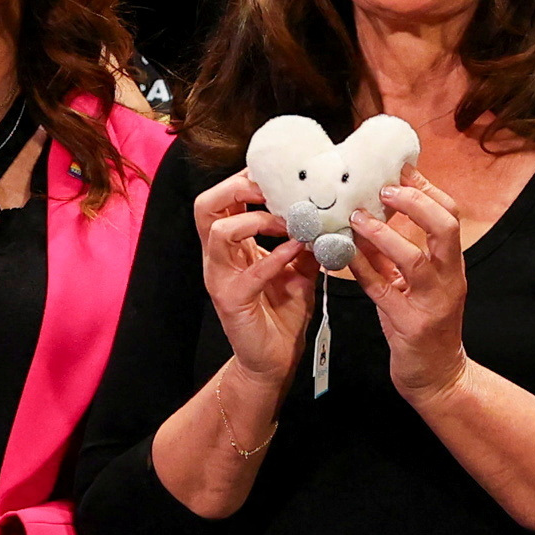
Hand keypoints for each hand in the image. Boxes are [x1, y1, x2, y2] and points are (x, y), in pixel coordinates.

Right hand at [188, 167, 326, 386]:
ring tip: (288, 224)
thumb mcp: (300, 269)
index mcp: (231, 245)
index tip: (279, 174)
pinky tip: (296, 250)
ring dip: (257, 221)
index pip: (224, 199)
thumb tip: (328, 214)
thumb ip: (306, 242)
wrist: (273, 360)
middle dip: (238, 188)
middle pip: (207, 206)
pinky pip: (249, 273)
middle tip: (272, 189)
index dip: (246, 180)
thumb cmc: (282, 313)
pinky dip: (275, 257)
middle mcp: (219, 257)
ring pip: (220, 232)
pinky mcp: (231, 300)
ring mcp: (221, 278)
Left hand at [342, 175, 477, 395]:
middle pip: (445, 228)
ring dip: (384, 235)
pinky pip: (382, 291)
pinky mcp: (410, 325)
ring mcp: (432, 303)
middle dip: (415, 203)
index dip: (427, 189)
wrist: (438, 378)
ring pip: (414, 260)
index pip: (450, 216)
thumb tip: (367, 221)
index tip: (402, 170)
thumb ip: (395, 257)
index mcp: (451, 265)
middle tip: (385, 189)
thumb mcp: (415, 287)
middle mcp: (448, 280)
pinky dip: (361, 269)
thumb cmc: (424, 328)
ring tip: (357, 219)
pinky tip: (341, 254)